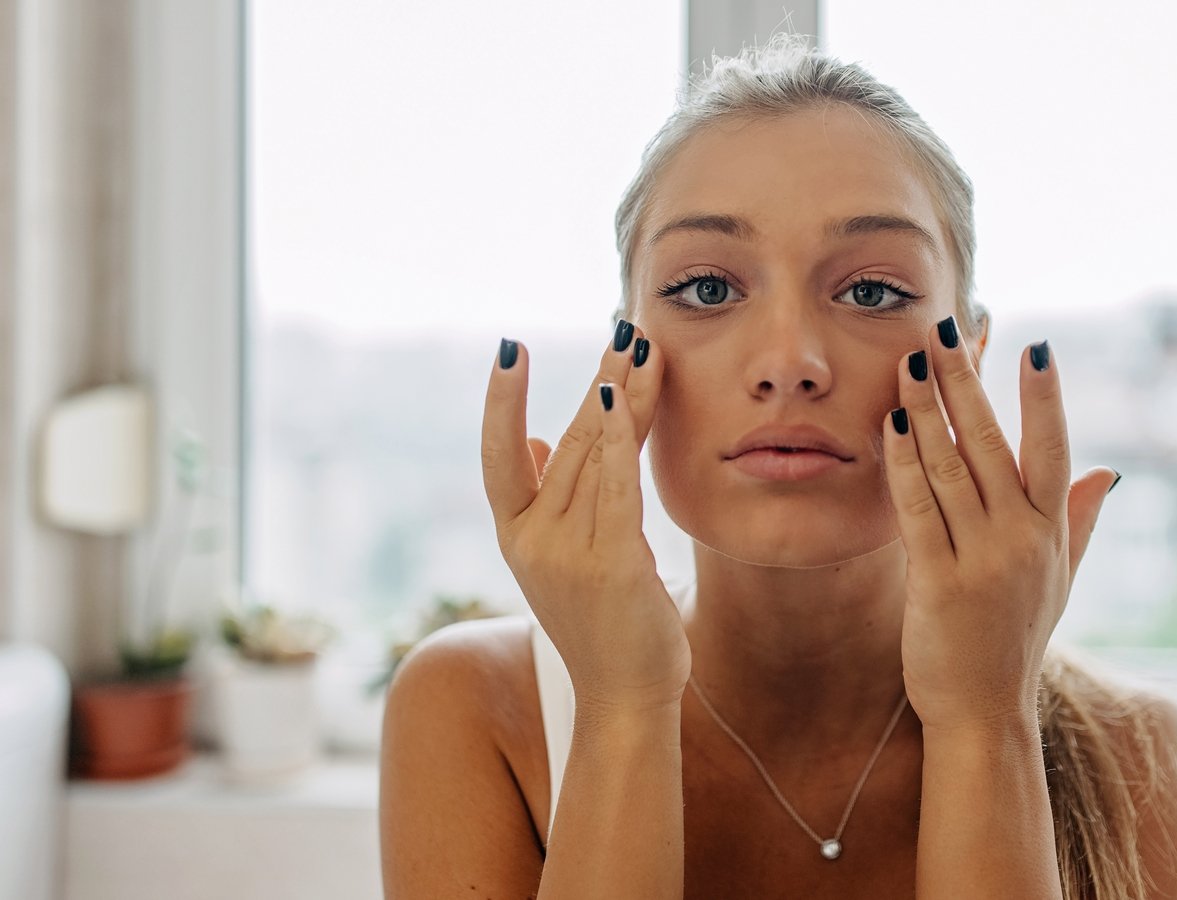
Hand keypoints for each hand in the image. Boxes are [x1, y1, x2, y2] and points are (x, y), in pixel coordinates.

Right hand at [481, 322, 690, 711]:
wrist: (623, 699)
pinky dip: (619, 437)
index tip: (509, 347)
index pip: (499, 455)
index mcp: (517, 535)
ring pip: (597, 452)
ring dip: (623, 393)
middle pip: (569, 439)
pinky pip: (615, 485)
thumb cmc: (603, 624)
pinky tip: (622, 396)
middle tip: (624, 328)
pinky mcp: (611, 563)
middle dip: (599, 378)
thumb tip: (542, 437)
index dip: (501, 401)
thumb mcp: (565, 557)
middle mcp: (533, 539)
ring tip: (642, 345)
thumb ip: (551, 497)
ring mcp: (568, 552)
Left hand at [884, 316, 1118, 731]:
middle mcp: (1021, 541)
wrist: (985, 712)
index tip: (1037, 346)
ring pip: (951, 467)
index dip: (1046, 398)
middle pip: (992, 444)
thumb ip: (1080, 521)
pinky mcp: (938, 583)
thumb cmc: (1016, 640)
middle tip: (946, 330)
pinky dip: (903, 463)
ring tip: (910, 362)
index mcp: (1051, 533)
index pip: (1055, 450)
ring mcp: (981, 561)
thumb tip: (1109, 471)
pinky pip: (918, 508)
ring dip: (927, 409)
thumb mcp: (1060, 580)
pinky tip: (891, 425)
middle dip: (967, 382)